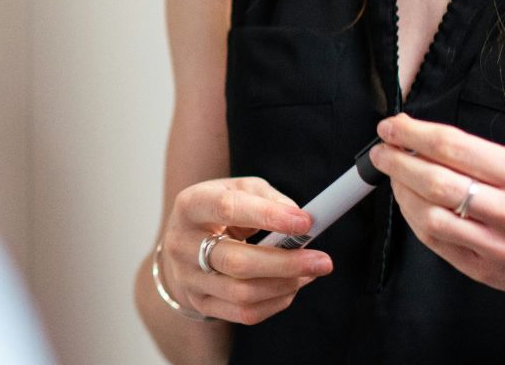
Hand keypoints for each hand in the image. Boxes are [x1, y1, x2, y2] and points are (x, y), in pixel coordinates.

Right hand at [160, 176, 333, 324]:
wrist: (183, 244)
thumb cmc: (218, 211)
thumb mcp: (238, 189)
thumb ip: (268, 198)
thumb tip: (299, 219)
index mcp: (190, 205)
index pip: (227, 208)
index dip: (268, 216)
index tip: (305, 222)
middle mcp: (181, 244)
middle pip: (236, 262)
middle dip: (286, 263)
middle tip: (323, 260)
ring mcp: (188, 278)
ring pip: (242, 293)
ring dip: (285, 285)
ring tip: (310, 272)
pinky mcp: (199, 303)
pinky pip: (244, 313)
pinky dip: (276, 302)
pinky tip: (291, 287)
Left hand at [370, 114, 504, 314]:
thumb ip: (476, 156)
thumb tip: (420, 140)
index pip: (454, 147)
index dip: (413, 134)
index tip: (392, 126)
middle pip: (437, 182)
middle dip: (398, 162)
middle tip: (382, 151)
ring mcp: (497, 246)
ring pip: (431, 217)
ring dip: (401, 192)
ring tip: (394, 177)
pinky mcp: (483, 271)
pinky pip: (435, 243)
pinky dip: (414, 219)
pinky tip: (409, 203)